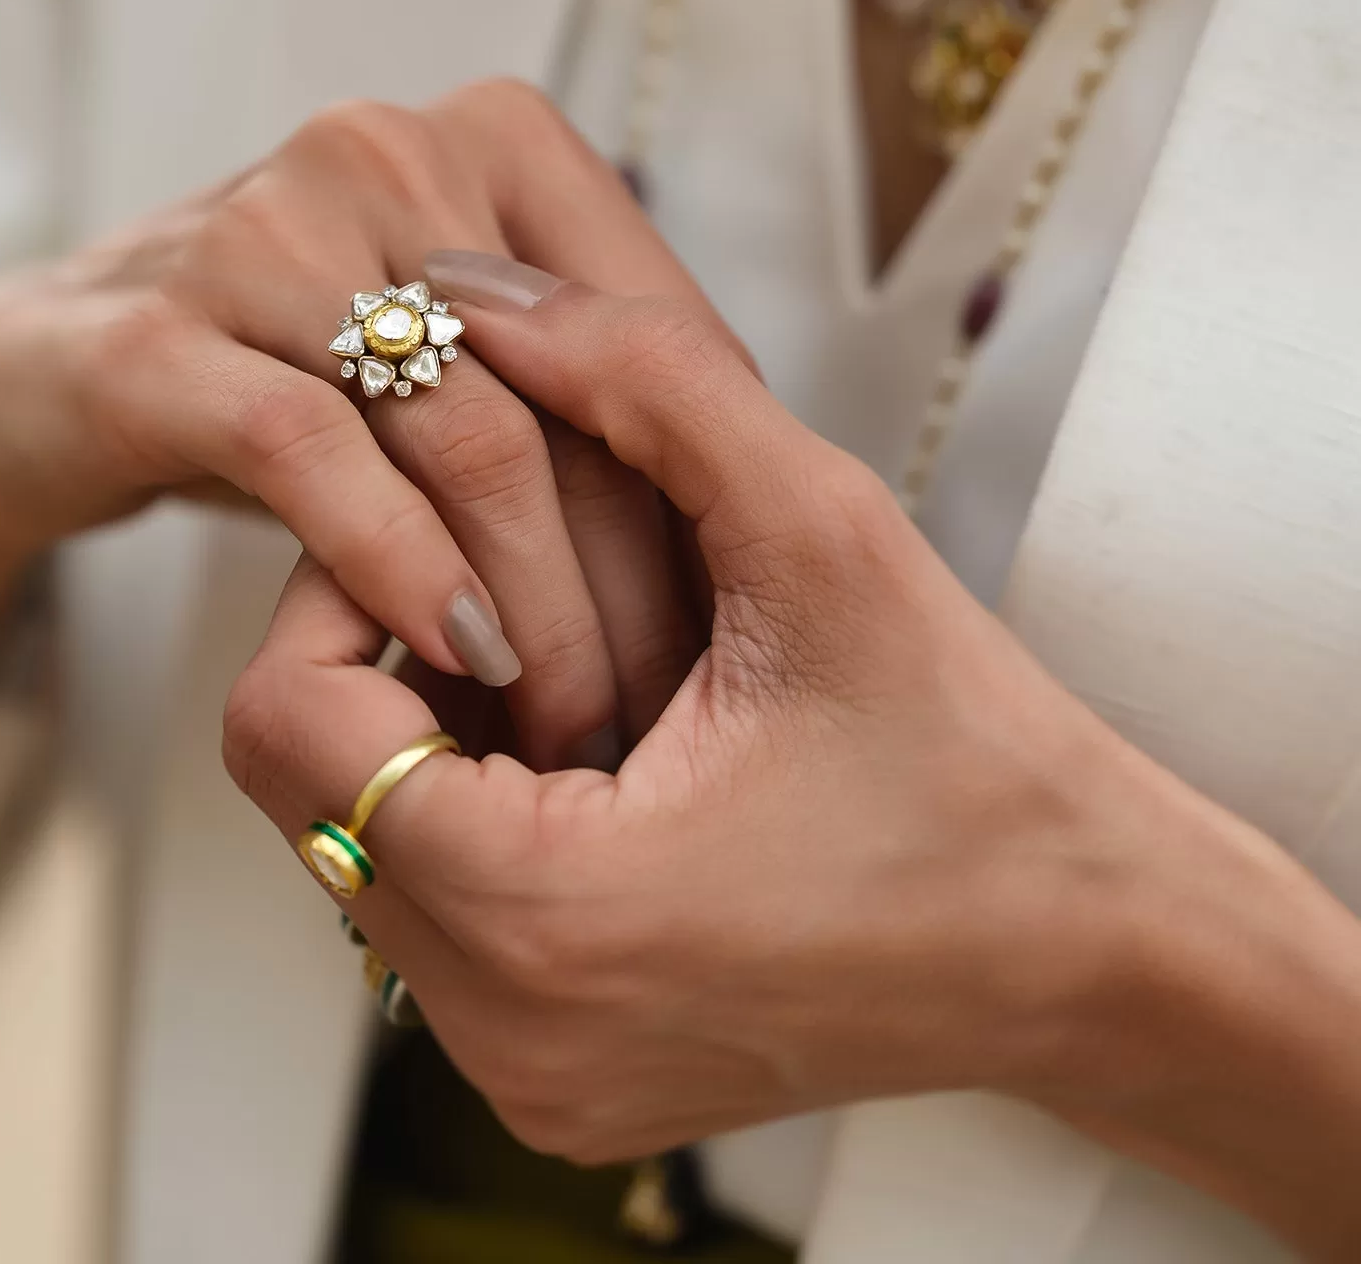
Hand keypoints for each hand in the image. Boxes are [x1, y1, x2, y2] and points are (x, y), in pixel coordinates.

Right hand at [0, 83, 722, 767]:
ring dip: (532, 597)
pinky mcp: (160, 331)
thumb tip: (746, 496)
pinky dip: (398, 567)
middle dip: (629, 573)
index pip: (653, 325)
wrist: (51, 372)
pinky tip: (449, 655)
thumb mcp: (458, 350)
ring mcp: (268, 229)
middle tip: (662, 704)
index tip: (729, 617)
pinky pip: (315, 457)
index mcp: (494, 138)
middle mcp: (388, 152)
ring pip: (464, 431)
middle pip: (572, 389)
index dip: (707, 484)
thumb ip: (583, 381)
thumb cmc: (298, 370)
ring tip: (569, 718)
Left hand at [225, 260, 1360, 1261]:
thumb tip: (479, 293)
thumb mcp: (823, 532)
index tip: (455, 528)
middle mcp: (511, 1028)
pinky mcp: (557, 1081)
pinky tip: (590, 747)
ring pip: (358, 848)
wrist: (1086, 949)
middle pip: (307, 786)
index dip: (343, 586)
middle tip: (510, 576)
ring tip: (570, 662)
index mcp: (549, 913)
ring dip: (429, 728)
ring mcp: (528, 1072)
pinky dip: (473, 808)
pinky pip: (430, 916)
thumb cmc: (977, 767)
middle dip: (383, 651)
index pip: (288, 719)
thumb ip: (645, 379)